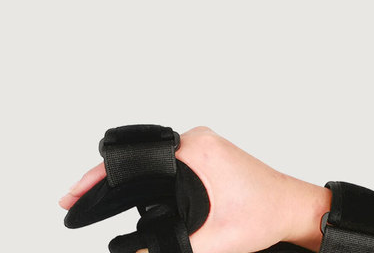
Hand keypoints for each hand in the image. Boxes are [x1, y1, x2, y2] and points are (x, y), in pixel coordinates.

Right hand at [59, 126, 330, 252]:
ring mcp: (202, 142)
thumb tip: (133, 252)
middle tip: (78, 198)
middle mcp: (196, 139)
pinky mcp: (206, 151)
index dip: (98, 178)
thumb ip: (170, 247)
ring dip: (127, 177)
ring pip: (152, 158)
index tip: (74, 193)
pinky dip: (148, 175)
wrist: (291, 207)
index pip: (135, 161)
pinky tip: (133, 190)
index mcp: (195, 151)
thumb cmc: (263, 215)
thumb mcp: (212, 240)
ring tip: (100, 196)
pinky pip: (167, 160)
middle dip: (106, 177)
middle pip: (138, 157)